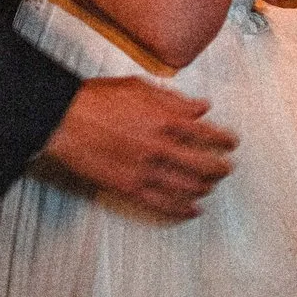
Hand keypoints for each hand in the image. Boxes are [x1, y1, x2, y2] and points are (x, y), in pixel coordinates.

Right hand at [38, 75, 235, 218]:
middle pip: (204, 164)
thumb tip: (201, 107)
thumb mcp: (139, 87)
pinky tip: (194, 209)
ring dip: (205, 187)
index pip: (207, 133)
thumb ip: (173, 99)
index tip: (232, 142)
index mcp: (165, 119)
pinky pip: (164, 204)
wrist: (63, 120)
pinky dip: (183, 209)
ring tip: (212, 185)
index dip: (224, 139)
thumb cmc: (97, 98)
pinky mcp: (130, 188)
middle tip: (227, 167)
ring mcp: (146, 171)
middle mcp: (160, 147)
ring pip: (188, 187)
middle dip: (221, 167)